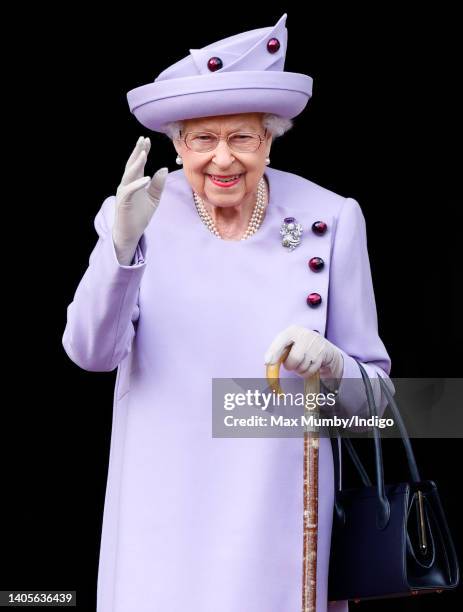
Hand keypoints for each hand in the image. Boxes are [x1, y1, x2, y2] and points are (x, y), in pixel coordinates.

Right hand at [112, 136, 167, 263]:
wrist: (131, 233)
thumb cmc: (140, 216)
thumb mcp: (154, 198)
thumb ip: (158, 185)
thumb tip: (164, 169)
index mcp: (135, 182)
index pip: (138, 164)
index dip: (142, 152)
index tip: (147, 141)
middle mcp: (127, 184)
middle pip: (132, 165)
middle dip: (137, 152)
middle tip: (143, 140)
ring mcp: (124, 192)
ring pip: (129, 175)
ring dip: (136, 164)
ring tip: (143, 153)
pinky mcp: (124, 202)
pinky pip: (130, 190)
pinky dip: (138, 184)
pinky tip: (146, 178)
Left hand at [264, 325, 343, 383]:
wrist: (325, 349)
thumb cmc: (302, 347)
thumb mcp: (290, 344)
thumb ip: (279, 350)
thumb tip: (268, 362)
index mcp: (293, 330)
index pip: (282, 339)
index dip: (274, 351)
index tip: (268, 362)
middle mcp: (305, 335)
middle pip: (294, 358)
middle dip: (290, 365)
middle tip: (290, 364)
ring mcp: (315, 344)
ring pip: (302, 366)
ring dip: (299, 370)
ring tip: (301, 363)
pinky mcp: (322, 354)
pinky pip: (310, 371)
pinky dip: (306, 373)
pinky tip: (308, 366)